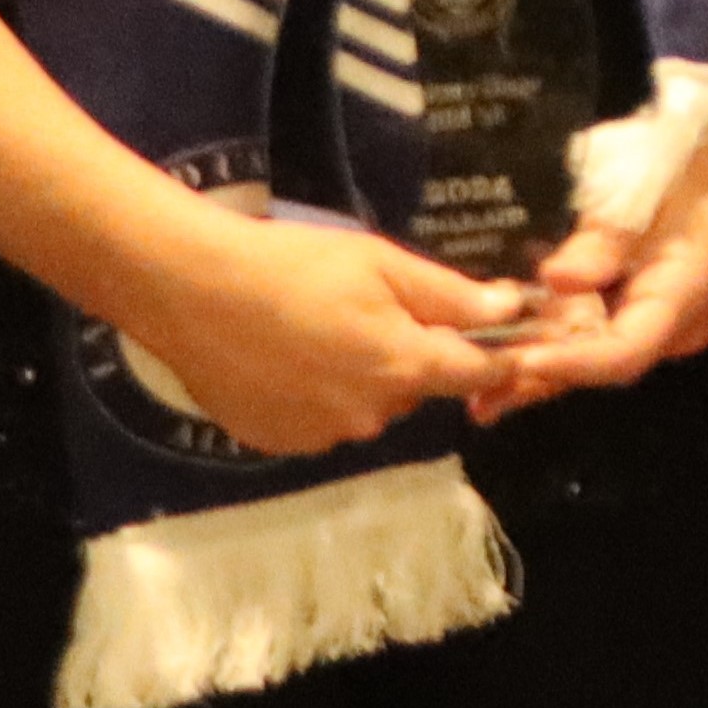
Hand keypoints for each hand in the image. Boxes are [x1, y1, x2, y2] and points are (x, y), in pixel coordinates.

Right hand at [103, 208, 523, 459]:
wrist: (194, 292)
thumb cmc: (295, 265)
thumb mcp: (381, 264)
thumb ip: (450, 295)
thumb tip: (513, 309)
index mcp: (404, 367)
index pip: (476, 375)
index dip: (496, 357)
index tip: (507, 345)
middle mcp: (371, 415)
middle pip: (414, 389)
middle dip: (406, 357)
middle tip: (369, 313)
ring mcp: (323, 435)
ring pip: (366, 407)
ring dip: (360, 379)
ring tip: (318, 333)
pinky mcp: (280, 443)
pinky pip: (320, 421)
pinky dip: (316, 397)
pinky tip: (286, 360)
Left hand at [470, 128, 707, 423]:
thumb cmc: (689, 166)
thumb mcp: (644, 196)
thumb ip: (600, 244)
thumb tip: (555, 280)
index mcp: (682, 298)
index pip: (623, 352)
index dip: (570, 364)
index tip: (519, 364)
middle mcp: (675, 326)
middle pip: (604, 363)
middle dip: (543, 379)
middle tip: (483, 400)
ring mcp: (663, 320)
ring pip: (598, 352)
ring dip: (544, 366)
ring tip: (485, 389)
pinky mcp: (648, 306)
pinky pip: (601, 332)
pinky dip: (560, 339)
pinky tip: (516, 347)